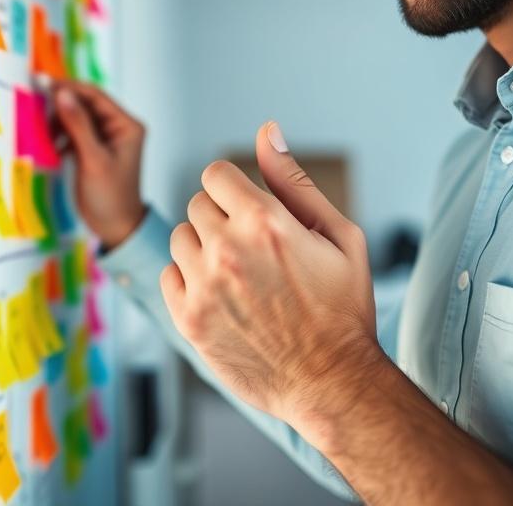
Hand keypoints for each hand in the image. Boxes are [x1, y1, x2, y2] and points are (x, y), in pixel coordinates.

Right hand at [53, 79, 146, 248]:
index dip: (69, 87)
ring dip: (59, 122)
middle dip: (61, 106)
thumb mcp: (94, 159)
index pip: (95, 96)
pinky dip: (61, 136)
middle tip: (36, 108)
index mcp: (127, 125)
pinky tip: (51, 146)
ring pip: (77, 118)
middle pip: (85, 105)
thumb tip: (62, 93)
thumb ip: (78, 125)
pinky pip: (74, 133)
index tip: (42, 83)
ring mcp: (106, 139)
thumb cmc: (111, 196)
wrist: (116, 228)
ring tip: (43, 133)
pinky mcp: (94, 150)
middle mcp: (118, 127)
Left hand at [161, 120, 381, 447]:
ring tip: (239, 275)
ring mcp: (203, 287)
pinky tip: (223, 298)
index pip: (215, 174)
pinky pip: (169, 276)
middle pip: (197, 205)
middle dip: (222, 219)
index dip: (234, 189)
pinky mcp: (187, 319)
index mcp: (265, 222)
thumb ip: (293, 180)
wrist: (331, 382)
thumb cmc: (342, 307)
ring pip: (180, 238)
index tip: (249, 211)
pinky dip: (189, 282)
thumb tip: (266, 131)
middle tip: (254, 250)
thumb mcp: (338, 234)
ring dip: (203, 249)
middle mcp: (227, 250)